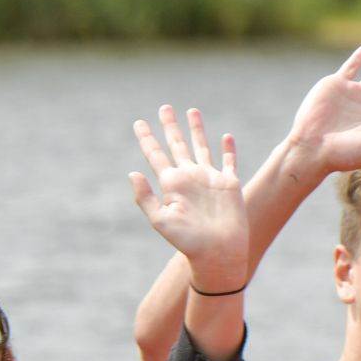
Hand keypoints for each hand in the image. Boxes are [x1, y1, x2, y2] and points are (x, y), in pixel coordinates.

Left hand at [129, 106, 247, 285]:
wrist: (218, 252)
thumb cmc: (188, 241)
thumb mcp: (160, 220)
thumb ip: (145, 197)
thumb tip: (132, 172)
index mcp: (171, 184)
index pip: (155, 155)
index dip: (147, 138)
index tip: (138, 122)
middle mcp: (189, 178)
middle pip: (177, 145)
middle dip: (170, 126)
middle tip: (164, 107)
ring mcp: (209, 179)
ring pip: (201, 147)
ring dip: (197, 130)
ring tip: (191, 111)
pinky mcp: (228, 184)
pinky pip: (229, 161)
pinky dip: (228, 149)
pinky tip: (225, 137)